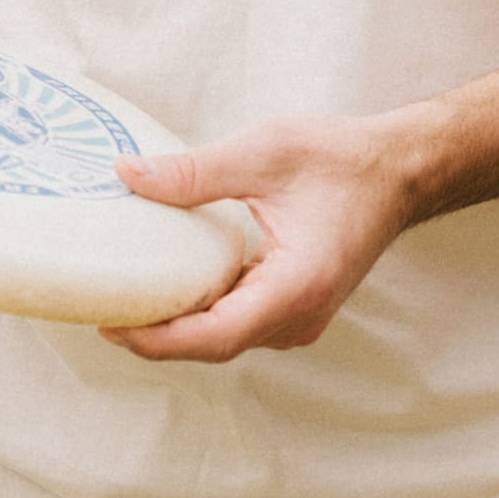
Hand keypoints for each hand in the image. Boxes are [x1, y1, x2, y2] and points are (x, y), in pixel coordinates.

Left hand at [101, 117, 414, 362]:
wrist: (398, 172)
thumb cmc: (341, 160)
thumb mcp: (265, 152)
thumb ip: (195, 171)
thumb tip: (127, 174)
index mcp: (296, 286)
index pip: (214, 335)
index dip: (157, 339)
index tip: (109, 323)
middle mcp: (300, 317)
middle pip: (212, 345)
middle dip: (155, 335)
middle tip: (100, 306)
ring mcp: (300, 318)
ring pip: (224, 339)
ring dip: (177, 326)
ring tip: (125, 297)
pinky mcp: (295, 308)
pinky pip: (239, 324)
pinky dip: (201, 312)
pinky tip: (170, 286)